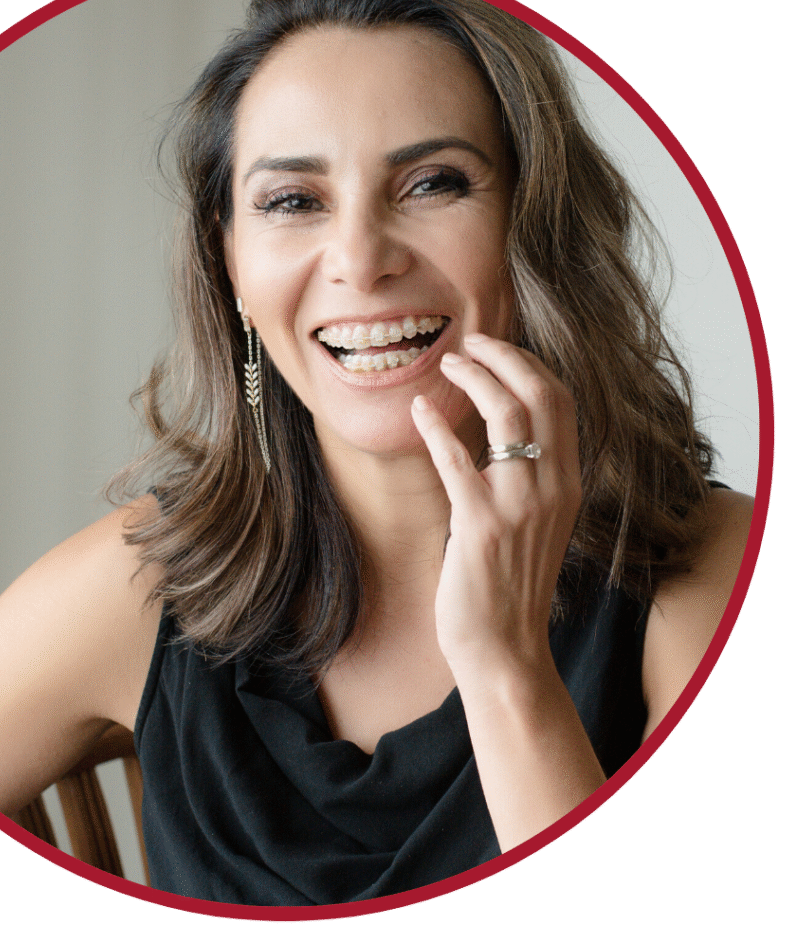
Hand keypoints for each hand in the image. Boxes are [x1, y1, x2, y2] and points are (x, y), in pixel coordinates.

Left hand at [411, 333, 581, 681]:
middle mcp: (553, 487)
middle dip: (505, 357)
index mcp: (568, 483)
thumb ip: (527, 477)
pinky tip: (419, 410)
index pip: (561, 401)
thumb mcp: (534, 522)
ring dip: (474, 379)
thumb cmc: (509, 582)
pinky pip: (457, 459)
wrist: (504, 645)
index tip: (496, 347)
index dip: (529, 364)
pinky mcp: (480, 524)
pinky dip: (436, 427)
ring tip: (445, 363)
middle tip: (470, 342)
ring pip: (508, 415)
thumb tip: (498, 431)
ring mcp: (520, 505)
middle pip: (541, 395)